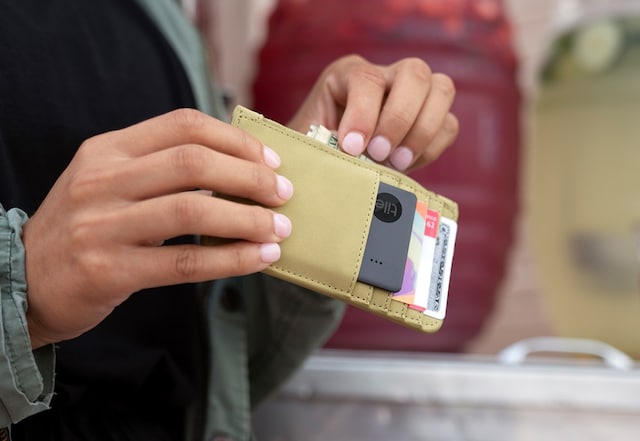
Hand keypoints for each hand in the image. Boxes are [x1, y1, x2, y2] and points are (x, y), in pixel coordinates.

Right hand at [22, 109, 292, 347]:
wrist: (24, 280)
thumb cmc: (85, 227)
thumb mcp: (110, 181)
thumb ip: (160, 167)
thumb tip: (238, 166)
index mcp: (107, 149)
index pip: (183, 125)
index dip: (236, 139)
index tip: (271, 160)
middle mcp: (101, 180)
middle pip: (193, 163)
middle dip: (251, 176)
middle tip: (284, 193)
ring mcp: (101, 225)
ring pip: (193, 210)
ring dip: (248, 219)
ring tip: (280, 229)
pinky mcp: (108, 270)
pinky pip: (185, 261)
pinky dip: (231, 258)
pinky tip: (259, 258)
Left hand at [288, 55, 457, 171]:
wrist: (326, 165)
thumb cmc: (313, 152)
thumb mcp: (309, 143)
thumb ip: (325, 143)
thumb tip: (351, 152)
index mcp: (348, 74)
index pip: (367, 79)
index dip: (363, 114)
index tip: (351, 148)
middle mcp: (386, 75)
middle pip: (414, 72)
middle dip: (399, 118)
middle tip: (378, 154)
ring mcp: (414, 95)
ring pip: (442, 90)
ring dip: (422, 131)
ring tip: (396, 163)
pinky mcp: (432, 120)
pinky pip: (449, 125)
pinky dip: (431, 148)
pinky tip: (405, 166)